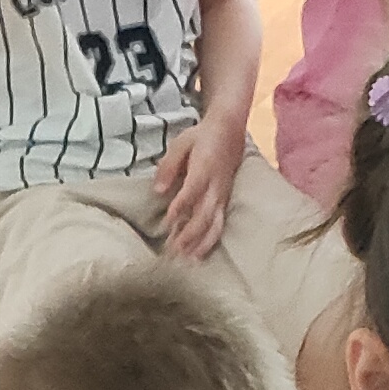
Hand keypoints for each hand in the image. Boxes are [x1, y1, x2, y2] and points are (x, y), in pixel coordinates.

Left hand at [151, 115, 244, 261]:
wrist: (230, 130)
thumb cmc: (202, 137)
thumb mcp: (181, 143)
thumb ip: (169, 166)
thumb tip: (158, 191)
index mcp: (204, 168)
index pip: (193, 191)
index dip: (181, 207)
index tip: (168, 222)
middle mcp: (215, 186)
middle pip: (204, 214)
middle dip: (189, 234)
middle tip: (173, 250)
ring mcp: (221, 196)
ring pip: (213, 225)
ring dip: (200, 244)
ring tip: (186, 260)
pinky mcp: (224, 203)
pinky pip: (219, 226)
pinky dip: (209, 243)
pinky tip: (198, 256)